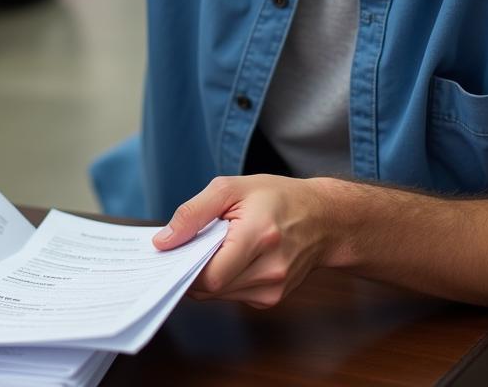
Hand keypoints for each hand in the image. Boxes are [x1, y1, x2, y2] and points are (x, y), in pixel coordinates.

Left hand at [152, 175, 332, 307]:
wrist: (324, 219)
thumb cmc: (276, 197)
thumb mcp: (230, 188)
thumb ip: (192, 213)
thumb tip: (163, 241)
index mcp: (259, 237)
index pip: (211, 275)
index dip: (185, 266)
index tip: (169, 251)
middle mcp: (270, 270)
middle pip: (212, 288)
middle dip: (191, 269)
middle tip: (184, 246)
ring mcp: (274, 289)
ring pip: (219, 294)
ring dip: (206, 275)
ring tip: (211, 246)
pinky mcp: (272, 298)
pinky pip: (232, 295)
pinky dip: (222, 279)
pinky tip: (228, 257)